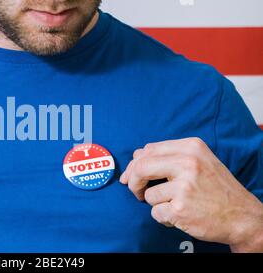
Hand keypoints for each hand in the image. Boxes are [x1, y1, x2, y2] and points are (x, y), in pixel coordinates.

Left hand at [119, 137, 262, 251]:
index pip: (148, 150)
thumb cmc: (216, 189)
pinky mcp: (181, 208)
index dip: (134, 165)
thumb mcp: (199, 161)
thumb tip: (136, 156)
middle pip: (141, 167)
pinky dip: (164, 217)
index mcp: (191, 147)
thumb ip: (168, 156)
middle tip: (136, 192)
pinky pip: (155, 213)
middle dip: (133, 182)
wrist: (242, 216)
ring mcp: (184, 187)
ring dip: (156, 204)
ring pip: (148, 195)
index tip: (131, 176)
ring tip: (176, 204)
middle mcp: (188, 163)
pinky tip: (181, 215)